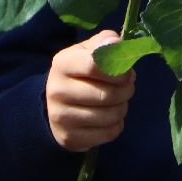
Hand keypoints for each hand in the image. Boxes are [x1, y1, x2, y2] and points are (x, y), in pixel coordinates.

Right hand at [45, 32, 134, 151]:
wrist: (55, 105)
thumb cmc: (80, 73)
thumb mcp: (89, 51)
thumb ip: (105, 43)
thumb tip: (115, 43)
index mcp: (62, 63)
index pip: (95, 65)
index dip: (119, 69)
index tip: (126, 71)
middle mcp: (57, 90)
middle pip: (107, 94)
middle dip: (126, 90)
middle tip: (127, 87)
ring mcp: (61, 117)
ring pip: (111, 115)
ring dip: (123, 108)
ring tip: (118, 101)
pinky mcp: (69, 137)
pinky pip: (109, 133)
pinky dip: (117, 125)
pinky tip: (110, 117)